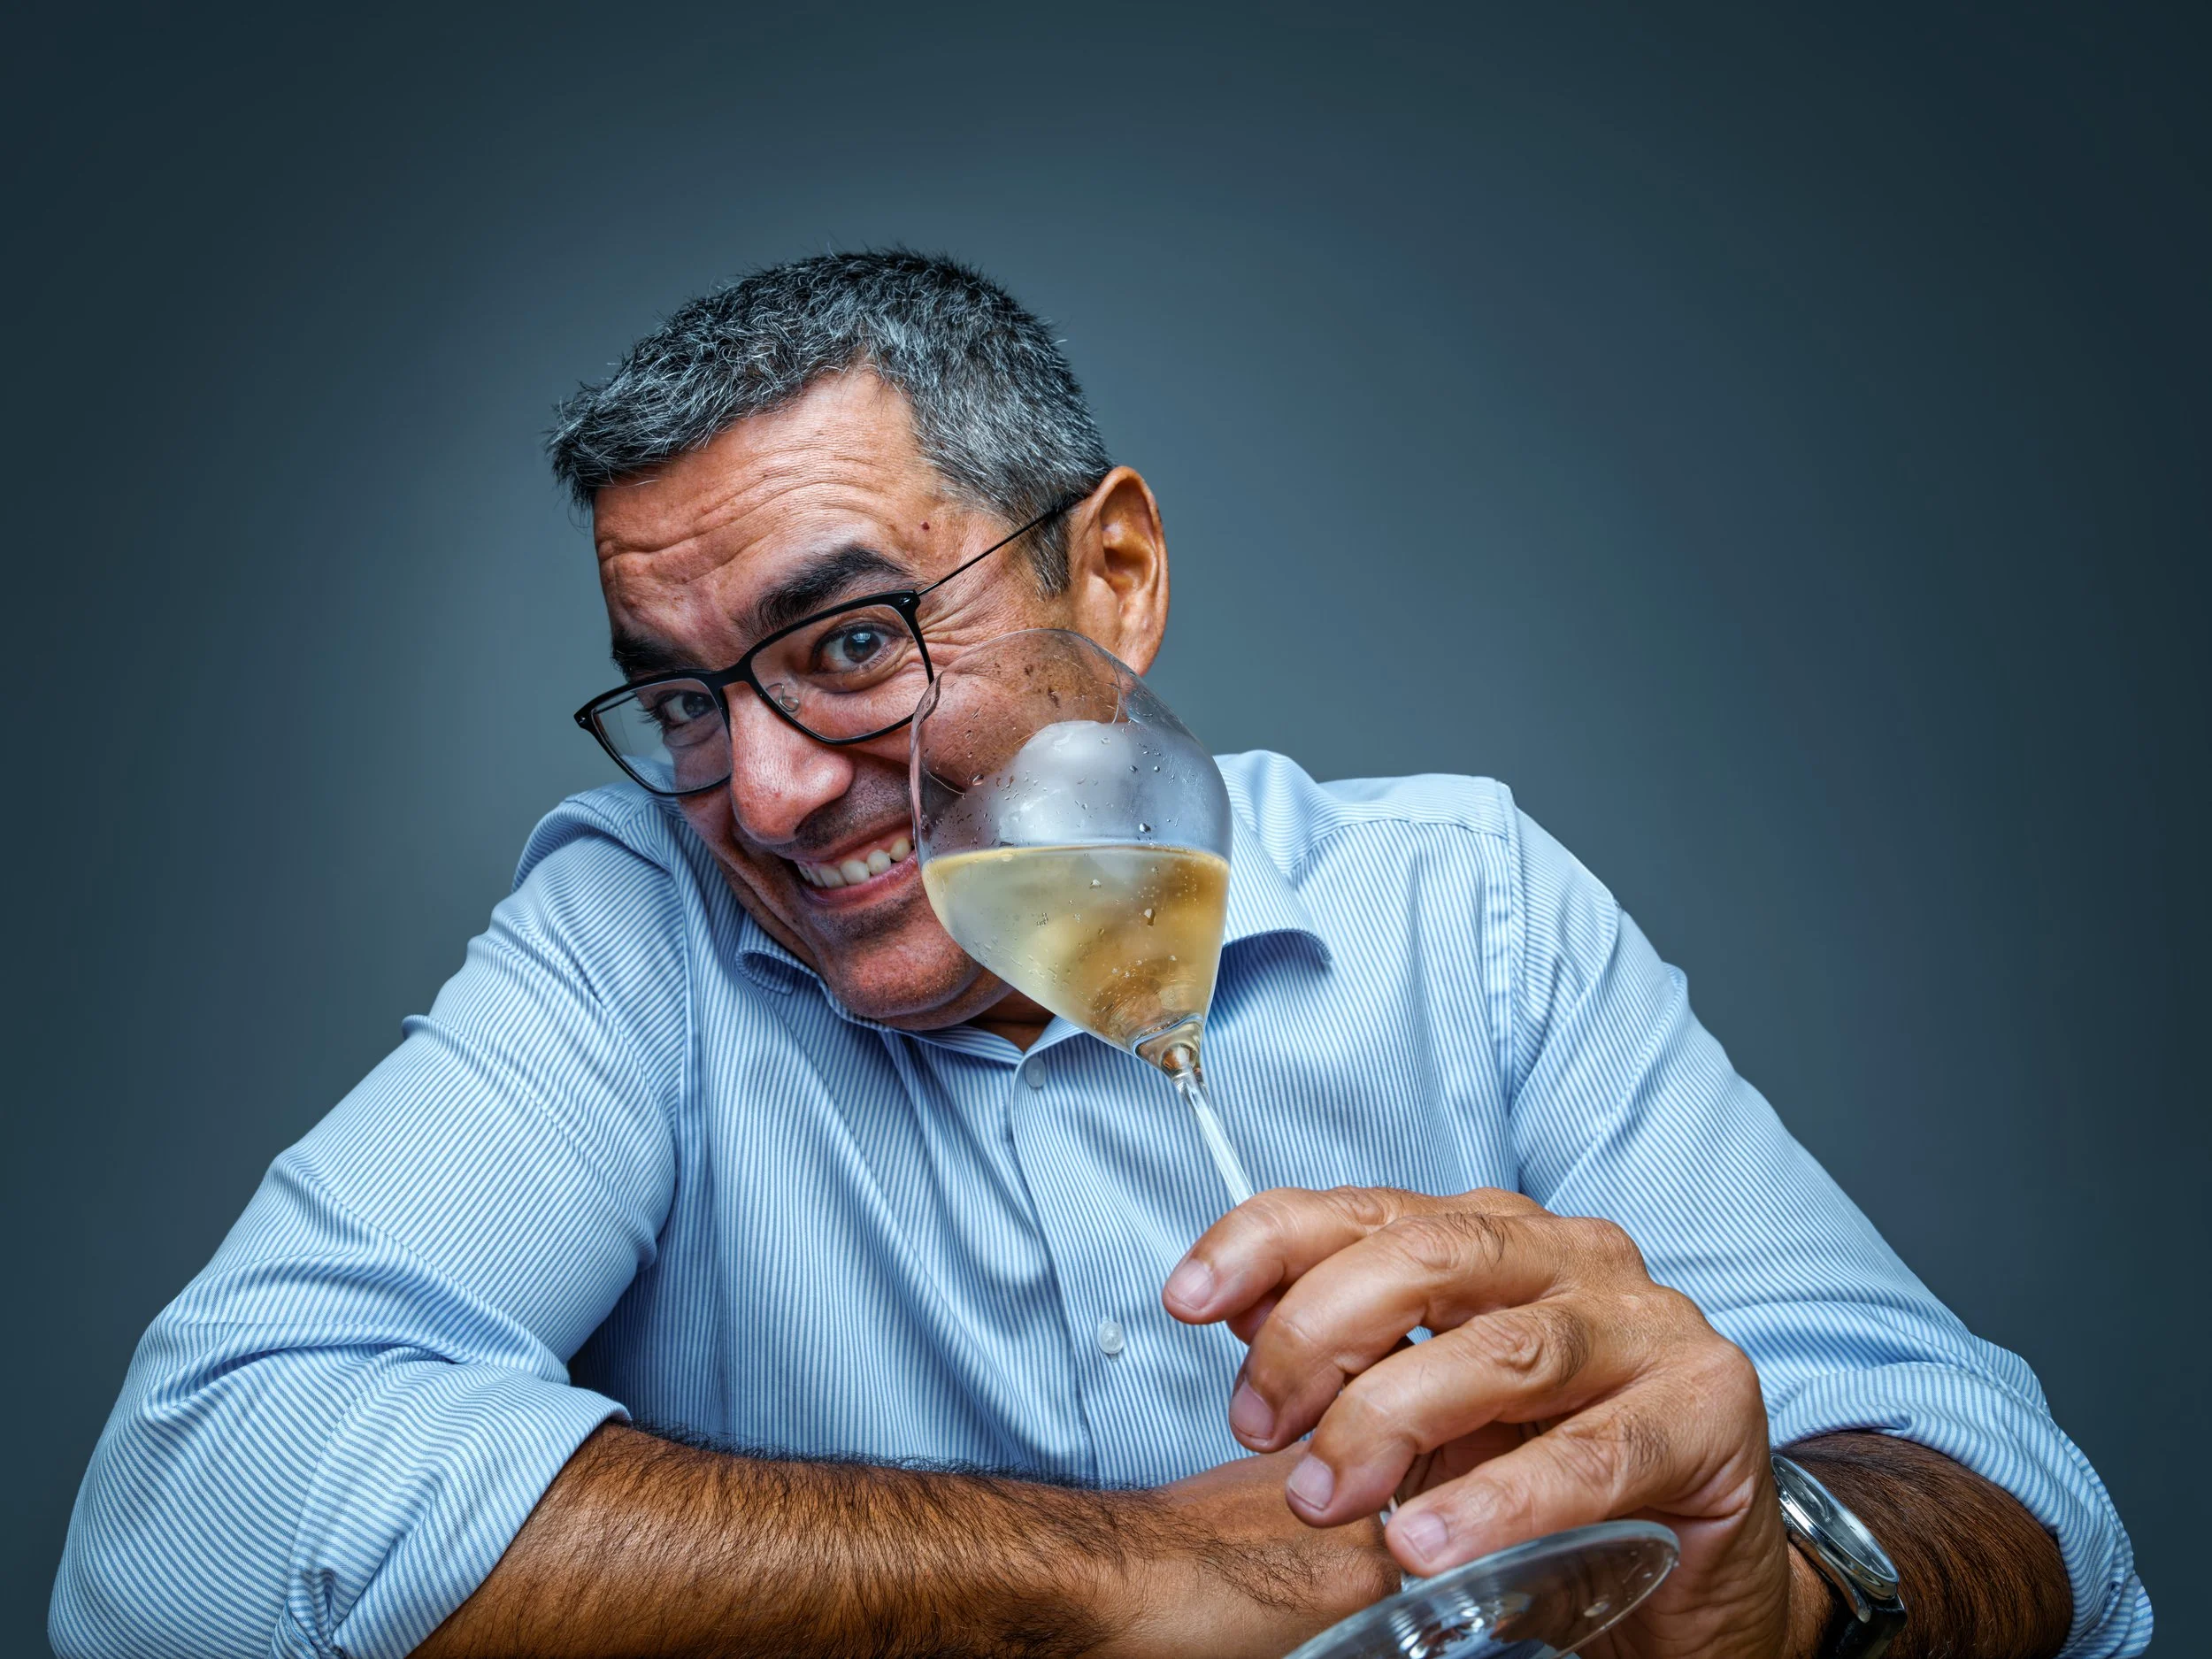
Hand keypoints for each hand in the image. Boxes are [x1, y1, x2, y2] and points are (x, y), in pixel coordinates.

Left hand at [1160, 1187, 1812, 1658]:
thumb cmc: (1547, 1475)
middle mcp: (1572, 1257)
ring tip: (1328, 1496)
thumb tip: (1234, 1310)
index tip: (1189, 1297)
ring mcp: (1646, 1327)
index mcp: (1497, 1238)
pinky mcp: (1707, 1411)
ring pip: (1502, 1349)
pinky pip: (1589, 1455)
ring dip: (1393, 1421)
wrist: (1696, 1572)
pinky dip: (1495, 1500)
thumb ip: (1348, 1355)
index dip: (1269, 1242)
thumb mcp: (1427, 1411)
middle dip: (1321, 1336)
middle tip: (1264, 1428)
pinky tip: (1426, 1542)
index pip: (1367, 1209)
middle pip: (1427, 1258)